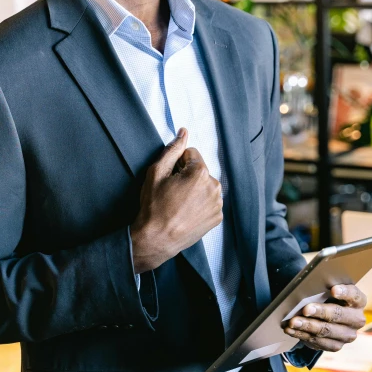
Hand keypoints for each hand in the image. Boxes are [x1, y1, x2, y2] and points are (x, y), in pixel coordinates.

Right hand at [130, 128, 222, 272]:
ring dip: (195, 189)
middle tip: (172, 192)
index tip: (169, 177)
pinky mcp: (217, 217)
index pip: (191, 154)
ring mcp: (217, 204)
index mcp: (200, 173)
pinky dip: (200, 203)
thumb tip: (184, 132)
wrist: (156, 239)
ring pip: (206, 185)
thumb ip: (172, 149)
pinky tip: (186, 212)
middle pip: (200, 170)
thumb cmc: (153, 206)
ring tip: (179, 203)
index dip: (177, 163)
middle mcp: (214, 187)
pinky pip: (210, 201)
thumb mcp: (156, 172)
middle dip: (188, 176)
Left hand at [283, 284, 366, 351]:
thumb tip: (306, 287)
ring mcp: (348, 335)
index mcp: (358, 301)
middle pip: (338, 315)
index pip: (354, 296)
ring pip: (326, 331)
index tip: (333, 290)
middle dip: (321, 312)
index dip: (344, 293)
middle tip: (306, 309)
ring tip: (293, 322)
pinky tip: (291, 330)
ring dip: (308, 326)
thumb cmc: (326, 297)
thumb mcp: (327, 290)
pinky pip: (318, 342)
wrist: (327, 315)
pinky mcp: (336, 345)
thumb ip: (323, 288)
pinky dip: (302, 335)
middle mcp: (356, 319)